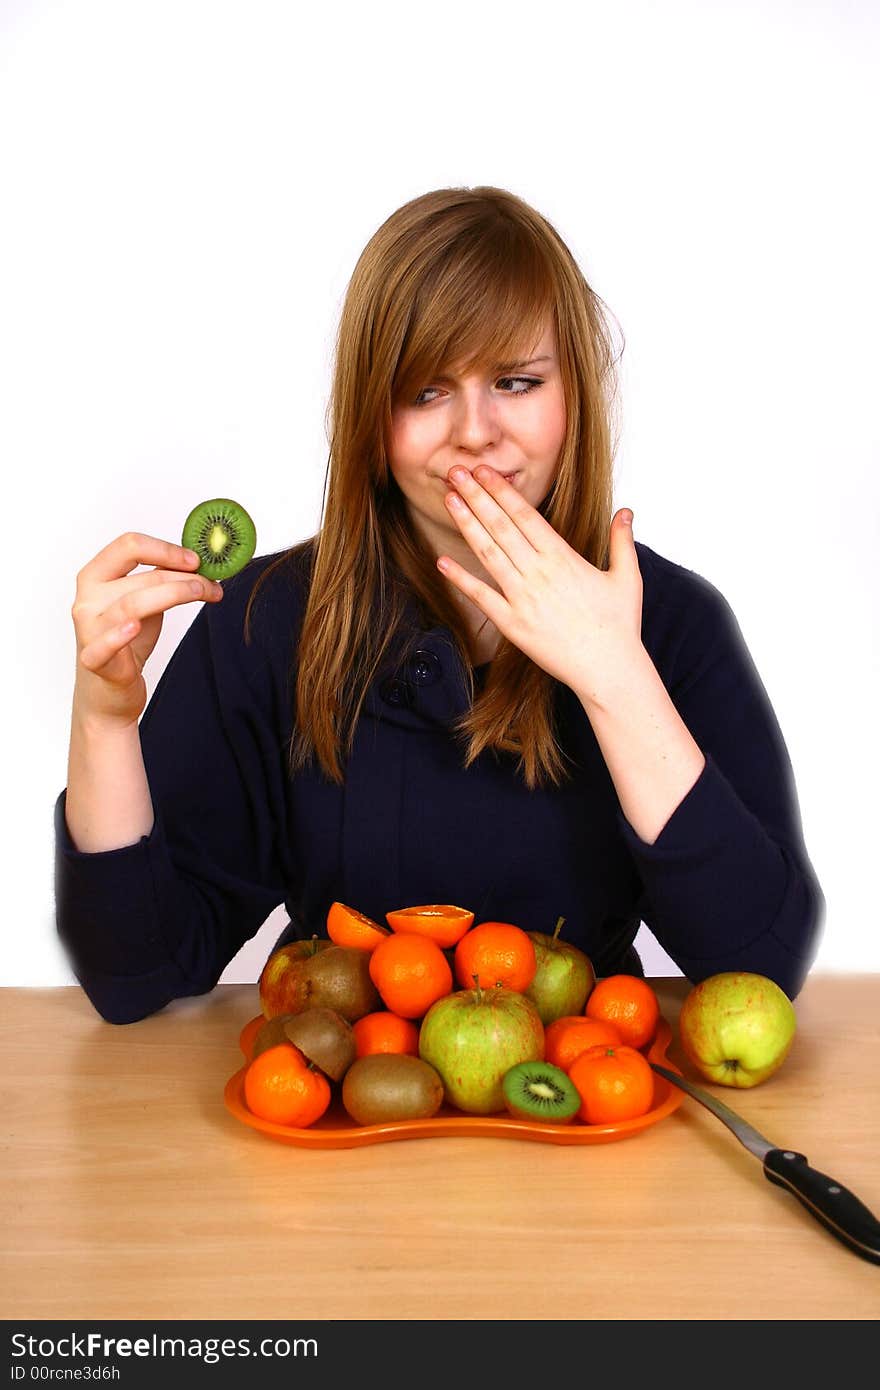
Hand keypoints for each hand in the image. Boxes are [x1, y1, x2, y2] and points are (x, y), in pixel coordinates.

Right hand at [71, 532, 223, 728]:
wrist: (109, 691)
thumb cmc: (127, 644)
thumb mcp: (144, 604)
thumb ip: (160, 581)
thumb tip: (198, 563)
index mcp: (95, 576)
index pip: (128, 546)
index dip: (165, 549)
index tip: (196, 560)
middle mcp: (87, 599)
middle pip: (140, 578)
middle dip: (183, 577)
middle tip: (211, 583)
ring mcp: (87, 630)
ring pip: (132, 605)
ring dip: (173, 594)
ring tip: (203, 593)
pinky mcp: (93, 660)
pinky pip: (103, 646)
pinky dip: (118, 635)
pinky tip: (134, 627)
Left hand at [438, 464, 643, 698]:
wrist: (608, 669)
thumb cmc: (620, 625)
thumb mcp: (628, 577)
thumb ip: (622, 541)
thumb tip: (626, 511)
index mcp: (563, 558)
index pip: (526, 516)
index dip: (502, 491)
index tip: (484, 472)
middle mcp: (539, 573)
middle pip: (501, 527)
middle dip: (476, 497)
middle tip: (455, 472)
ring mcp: (523, 599)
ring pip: (488, 554)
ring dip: (467, 525)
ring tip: (449, 500)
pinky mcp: (513, 625)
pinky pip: (482, 598)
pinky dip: (461, 580)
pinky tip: (442, 562)